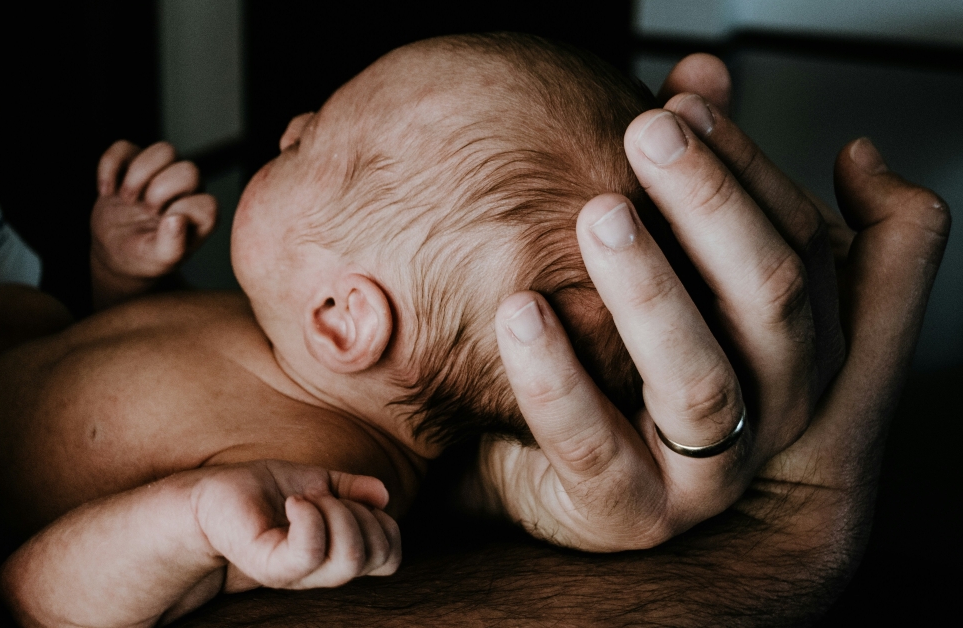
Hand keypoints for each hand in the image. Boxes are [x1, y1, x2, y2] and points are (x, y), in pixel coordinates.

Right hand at [91, 140, 217, 308]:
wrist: (114, 251)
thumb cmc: (144, 256)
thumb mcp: (159, 260)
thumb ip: (172, 246)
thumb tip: (176, 219)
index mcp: (198, 215)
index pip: (207, 204)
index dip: (184, 212)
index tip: (163, 226)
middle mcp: (186, 190)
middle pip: (189, 170)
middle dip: (162, 191)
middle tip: (146, 210)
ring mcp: (159, 173)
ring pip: (164, 150)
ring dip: (141, 173)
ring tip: (126, 198)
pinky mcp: (132, 163)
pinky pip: (124, 147)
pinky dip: (110, 166)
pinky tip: (106, 191)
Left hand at [193, 460, 400, 590]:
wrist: (211, 496)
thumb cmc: (261, 491)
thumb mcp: (317, 481)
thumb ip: (352, 488)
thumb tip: (383, 495)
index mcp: (337, 553)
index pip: (390, 556)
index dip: (386, 524)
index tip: (351, 499)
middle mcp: (321, 570)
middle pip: (376, 556)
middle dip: (361, 513)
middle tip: (325, 496)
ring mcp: (296, 573)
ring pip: (349, 556)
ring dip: (337, 512)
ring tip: (305, 499)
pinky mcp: (270, 566)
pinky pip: (310, 551)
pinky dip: (309, 516)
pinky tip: (292, 502)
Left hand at [482, 54, 949, 551]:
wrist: (569, 481)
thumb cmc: (630, 361)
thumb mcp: (677, 267)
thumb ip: (697, 178)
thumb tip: (698, 71)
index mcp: (798, 340)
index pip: (800, 240)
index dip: (745, 165)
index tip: (678, 101)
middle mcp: (774, 405)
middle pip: (770, 297)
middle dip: (712, 204)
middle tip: (646, 133)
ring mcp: (708, 469)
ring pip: (698, 378)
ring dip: (649, 288)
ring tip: (597, 215)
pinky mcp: (631, 511)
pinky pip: (591, 443)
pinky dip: (555, 375)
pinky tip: (518, 310)